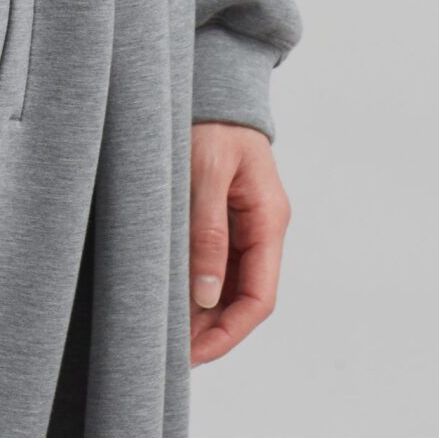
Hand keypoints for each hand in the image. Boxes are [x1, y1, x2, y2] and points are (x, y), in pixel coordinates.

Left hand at [188, 120, 288, 364]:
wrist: (213, 83)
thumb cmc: (210, 122)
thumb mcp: (205, 173)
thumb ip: (208, 233)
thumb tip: (207, 297)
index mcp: (269, 220)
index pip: (260, 296)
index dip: (231, 332)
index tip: (197, 354)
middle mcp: (263, 227)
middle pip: (246, 297)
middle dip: (214, 330)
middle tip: (174, 354)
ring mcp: (246, 223)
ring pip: (231, 284)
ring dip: (204, 312)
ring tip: (169, 335)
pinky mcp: (226, 215)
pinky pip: (217, 262)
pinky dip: (198, 286)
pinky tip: (173, 298)